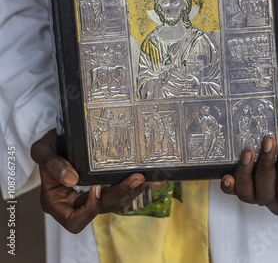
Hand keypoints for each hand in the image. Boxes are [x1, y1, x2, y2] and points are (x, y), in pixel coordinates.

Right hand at [31, 129, 161, 232]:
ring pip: (113, 203)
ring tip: (145, 177)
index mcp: (56, 202)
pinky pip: (118, 192)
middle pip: (99, 210)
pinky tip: (150, 180)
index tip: (96, 188)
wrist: (58, 139)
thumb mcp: (42, 150)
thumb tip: (72, 179)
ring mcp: (89, 198)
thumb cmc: (48, 146)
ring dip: (130, 191)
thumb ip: (53, 164)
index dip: (89, 210)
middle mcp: (74, 204)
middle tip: (135, 178)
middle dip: (119, 194)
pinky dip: (134, 187)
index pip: (74, 222)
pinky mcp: (101, 188)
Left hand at [221, 119, 277, 216]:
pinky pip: (234, 191)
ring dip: (247, 172)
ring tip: (250, 150)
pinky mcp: (246, 181)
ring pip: (249, 194)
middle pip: (266, 194)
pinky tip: (228, 175)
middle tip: (268, 140)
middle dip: (267, 165)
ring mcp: (260, 192)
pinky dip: (230, 185)